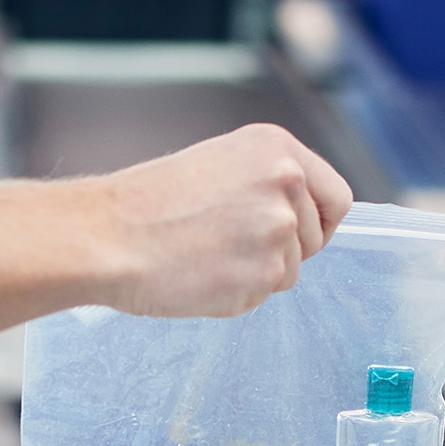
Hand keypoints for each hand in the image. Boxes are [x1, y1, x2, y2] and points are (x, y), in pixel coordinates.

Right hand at [97, 124, 353, 317]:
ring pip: (288, 273)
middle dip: (282, 251)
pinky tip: (199, 275)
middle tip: (228, 246)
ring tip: (205, 257)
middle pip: (315, 240)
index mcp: (277, 148)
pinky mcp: (263, 274)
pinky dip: (234, 295)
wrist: (107, 235)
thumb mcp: (219, 165)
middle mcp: (286, 183)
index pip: (337, 196)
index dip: (319, 222)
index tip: (299, 234)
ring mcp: (278, 230)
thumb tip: (298, 219)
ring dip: (254, 275)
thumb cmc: (147, 204)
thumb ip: (266, 184)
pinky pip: (261, 297)